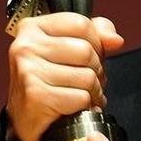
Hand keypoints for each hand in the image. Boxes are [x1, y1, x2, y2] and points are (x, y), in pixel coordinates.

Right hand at [6, 13, 123, 140]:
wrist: (26, 117)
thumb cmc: (49, 80)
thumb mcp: (71, 46)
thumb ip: (97, 32)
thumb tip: (115, 40)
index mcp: (33, 28)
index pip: (81, 24)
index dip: (96, 41)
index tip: (90, 54)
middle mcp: (26, 46)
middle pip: (86, 50)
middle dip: (96, 69)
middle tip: (86, 79)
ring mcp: (29, 71)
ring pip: (87, 76)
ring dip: (93, 90)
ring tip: (81, 93)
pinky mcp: (36, 95)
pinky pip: (81, 97)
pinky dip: (85, 105)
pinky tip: (75, 106)